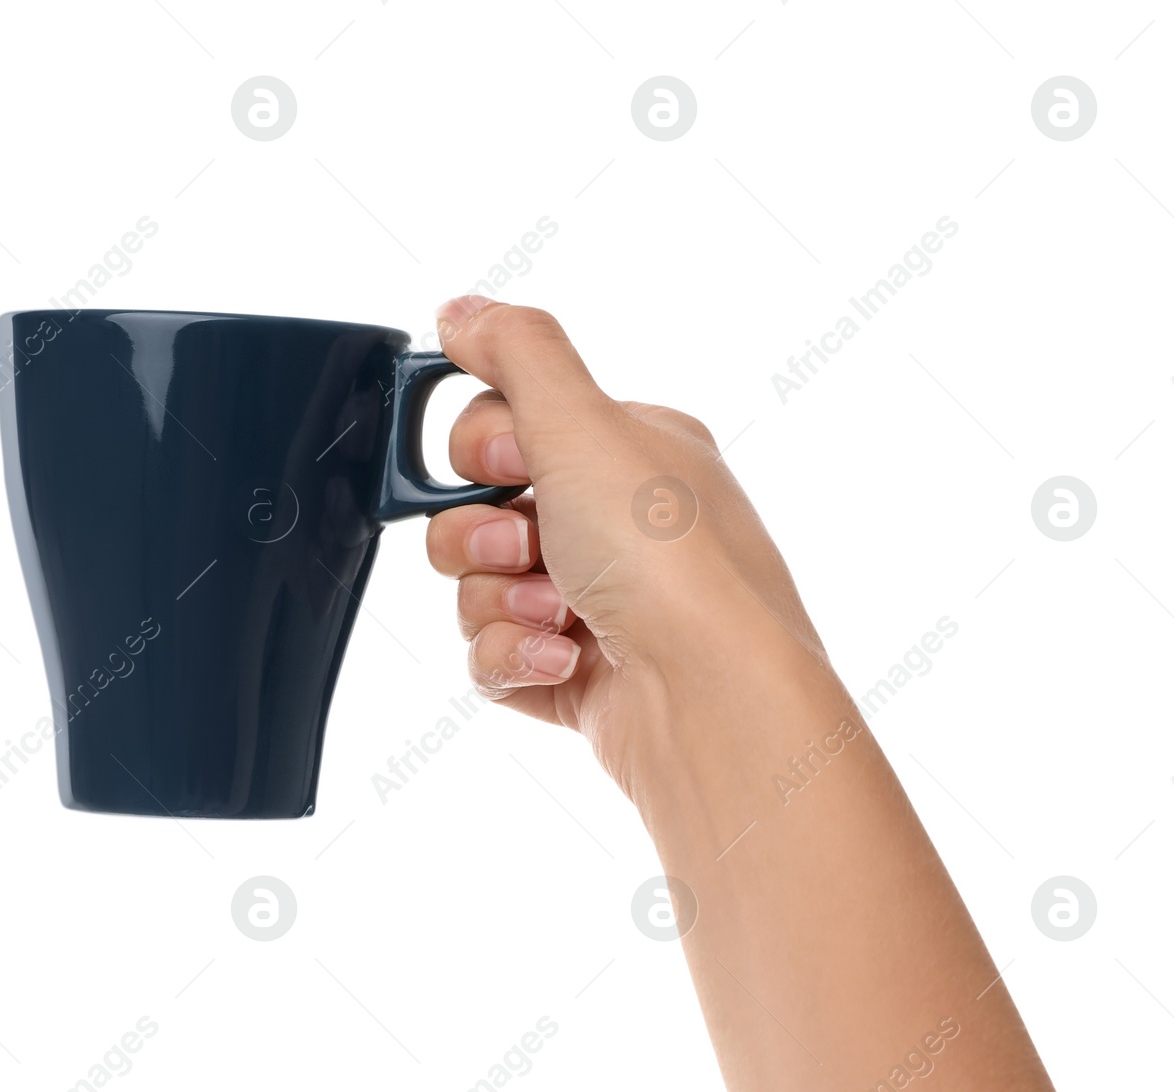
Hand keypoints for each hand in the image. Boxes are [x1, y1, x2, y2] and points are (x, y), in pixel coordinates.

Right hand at [425, 296, 834, 802]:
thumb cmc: (667, 560)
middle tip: (528, 547)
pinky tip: (561, 662)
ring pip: (478, 590)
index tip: (507, 465)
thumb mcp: (583, 422)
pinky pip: (495, 658)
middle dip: (481, 535)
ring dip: (499, 603)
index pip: (505, 424)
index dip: (481, 448)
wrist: (710, 698)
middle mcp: (615, 525)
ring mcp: (598, 604)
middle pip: (477, 512)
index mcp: (627, 451)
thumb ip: (515, 352)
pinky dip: (514, 660)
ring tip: (559, 616)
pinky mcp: (578, 677)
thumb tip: (463, 311)